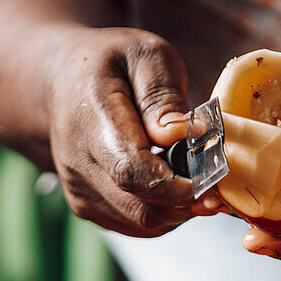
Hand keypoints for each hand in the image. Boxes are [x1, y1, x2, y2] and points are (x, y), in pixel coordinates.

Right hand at [46, 28, 224, 236]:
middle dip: (187, 202)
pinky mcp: (89, 209)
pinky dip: (166, 213)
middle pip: (141, 207)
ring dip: (180, 209)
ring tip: (195, 177)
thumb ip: (163, 95)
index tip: (212, 185)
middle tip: (218, 185)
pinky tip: (174, 186)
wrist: (61, 84)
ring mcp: (81, 192)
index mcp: (90, 120)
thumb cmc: (112, 64)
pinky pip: (139, 225)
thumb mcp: (144, 55)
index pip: (131, 171)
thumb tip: (182, 135)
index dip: (176, 187)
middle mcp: (78, 164)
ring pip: (144, 222)